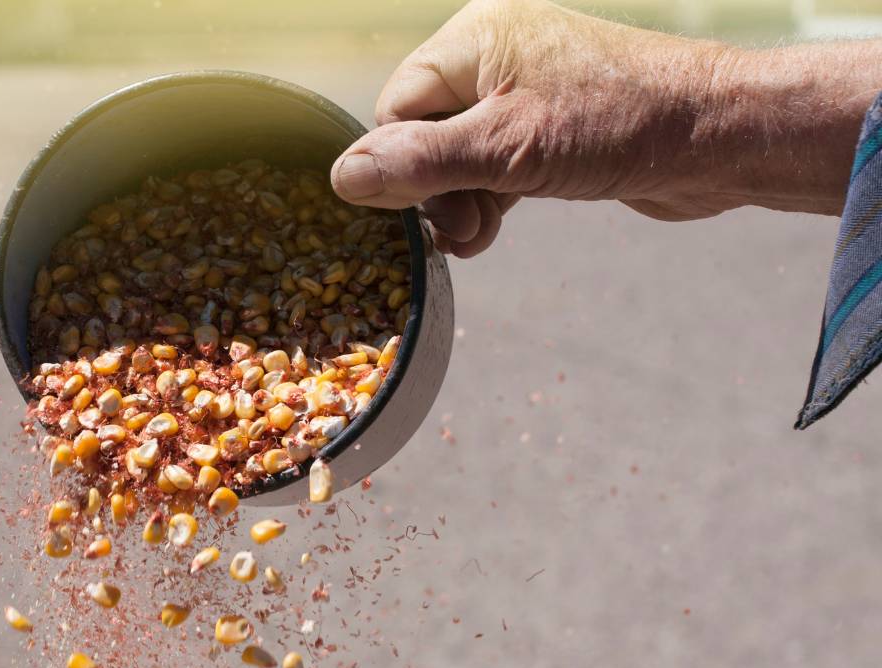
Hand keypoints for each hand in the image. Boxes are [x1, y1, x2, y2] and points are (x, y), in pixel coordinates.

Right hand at [331, 0, 876, 256]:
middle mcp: (493, 58)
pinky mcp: (547, 128)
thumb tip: (343, 177)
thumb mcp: (507, 149)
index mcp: (474, 40)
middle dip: (435, 191)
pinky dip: (488, 197)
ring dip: (461, 202)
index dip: (402, 167)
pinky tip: (494, 225)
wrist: (719, 136)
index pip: (396, 110)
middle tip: (464, 228)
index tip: (429, 211)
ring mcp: (522, 92)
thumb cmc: (618, 125)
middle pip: (422, 133)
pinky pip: (492, 163)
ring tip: (481, 233)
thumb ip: (422, 164)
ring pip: (456, 155)